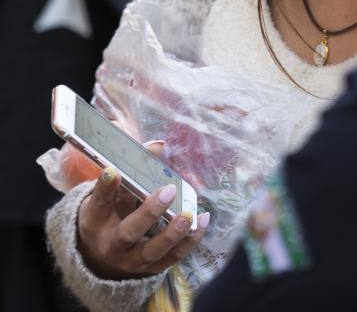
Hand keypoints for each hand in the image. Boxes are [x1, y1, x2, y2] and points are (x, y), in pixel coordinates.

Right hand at [78, 150, 208, 279]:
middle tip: (168, 191)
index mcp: (96, 219)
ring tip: (188, 214)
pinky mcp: (149, 269)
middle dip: (149, 212)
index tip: (114, 170)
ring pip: (152, 251)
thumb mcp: (112, 193)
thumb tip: (159, 145)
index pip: (99, 202)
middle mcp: (110, 244)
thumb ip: (133, 169)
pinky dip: (189, 242)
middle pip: (128, 232)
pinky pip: (171, 258)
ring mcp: (130, 260)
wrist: (99, 256)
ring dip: (172, 233)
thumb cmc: (109, 214)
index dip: (106, 187)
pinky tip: (202, 222)